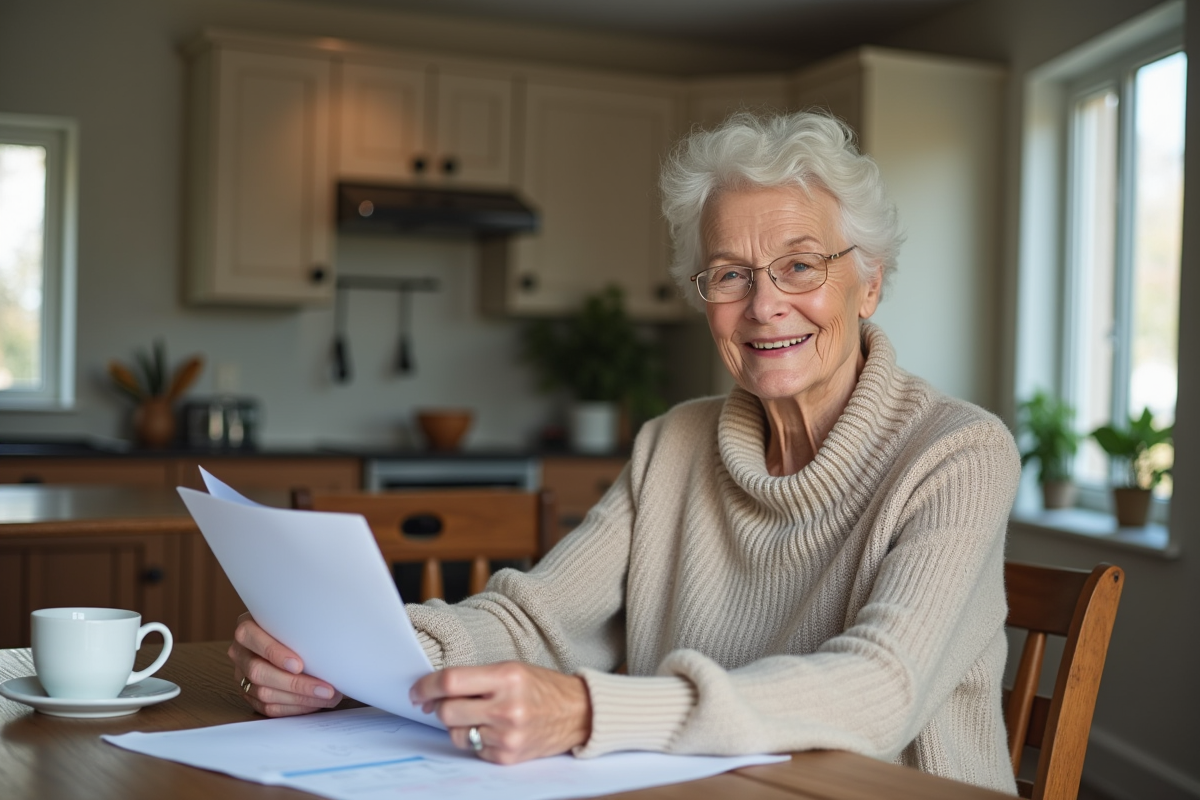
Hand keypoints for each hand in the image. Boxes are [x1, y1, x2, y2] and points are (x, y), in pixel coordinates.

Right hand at [227, 612, 342, 716]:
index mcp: (247, 627)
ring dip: (300, 699)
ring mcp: (242, 675)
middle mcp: (240, 652)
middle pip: (259, 672)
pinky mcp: (249, 694)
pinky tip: (315, 703)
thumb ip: (302, 625)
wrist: (286, 636)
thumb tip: (335, 637)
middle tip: (325, 689)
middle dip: (296, 684)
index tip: (299, 665)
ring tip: (328, 697)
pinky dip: (295, 708)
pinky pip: (269, 707)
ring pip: (264, 693)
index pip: (252, 638)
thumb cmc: (296, 624)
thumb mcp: (295, 618)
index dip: (274, 653)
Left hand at [409, 662, 591, 764]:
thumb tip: (432, 694)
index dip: (426, 686)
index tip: (417, 691)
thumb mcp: (511, 670)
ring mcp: (507, 735)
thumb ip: (474, 678)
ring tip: (478, 715)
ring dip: (458, 724)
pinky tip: (493, 729)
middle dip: (438, 706)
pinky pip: (473, 749)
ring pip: (457, 733)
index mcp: (507, 677)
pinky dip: (476, 739)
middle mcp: (507, 707)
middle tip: (440, 703)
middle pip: (448, 710)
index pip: (451, 681)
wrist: (578, 713)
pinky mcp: (508, 756)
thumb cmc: (541, 687)